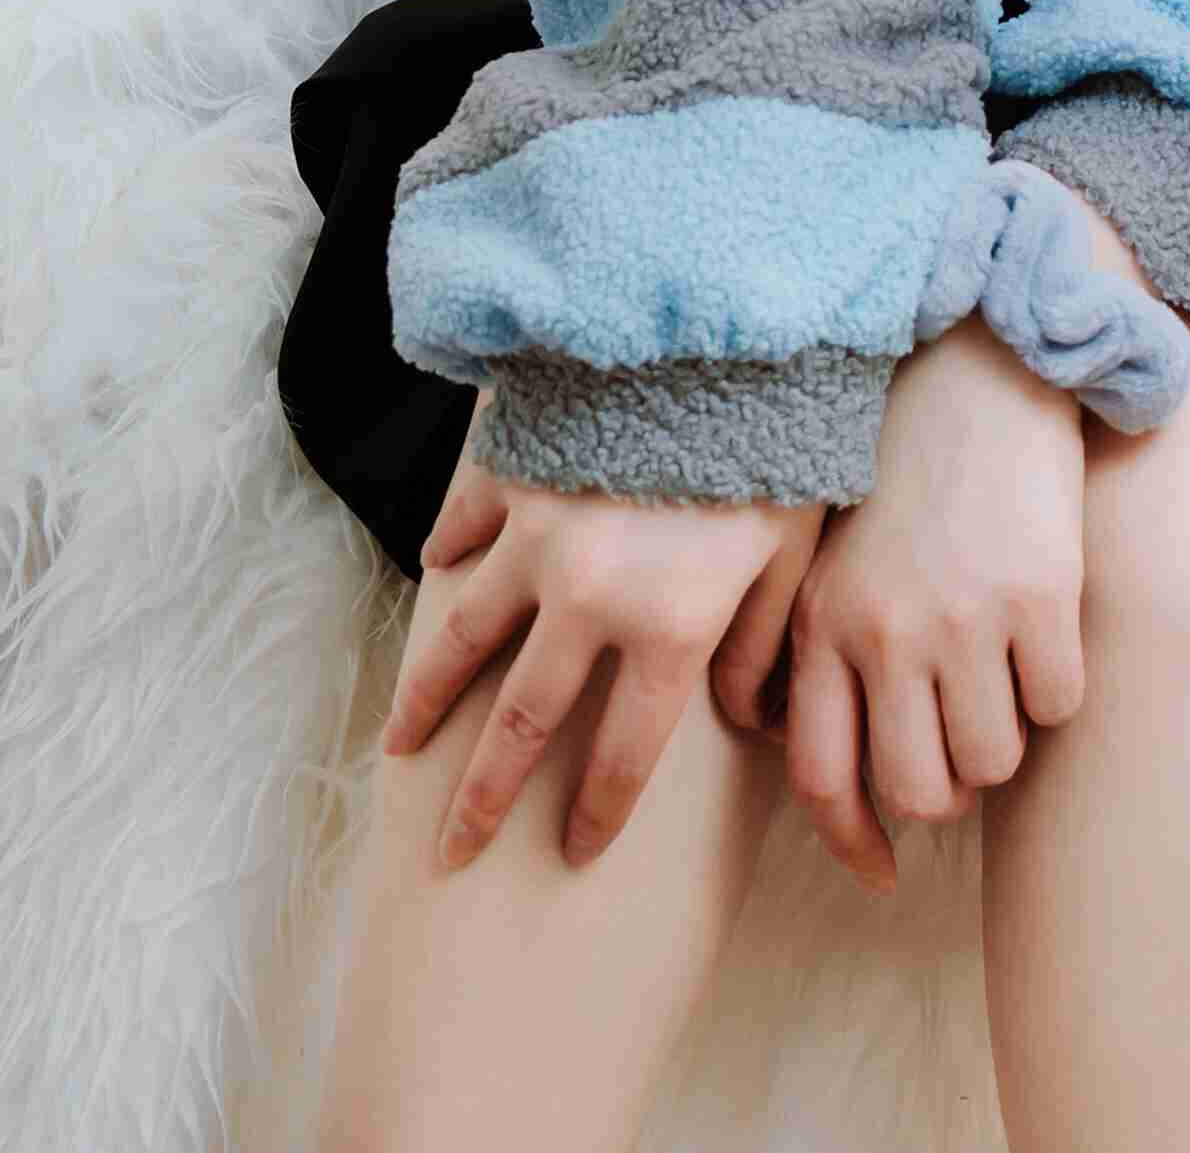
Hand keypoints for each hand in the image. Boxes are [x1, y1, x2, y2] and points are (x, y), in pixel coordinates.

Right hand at [381, 430, 821, 872]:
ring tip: (398, 745)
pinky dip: (448, 550)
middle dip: (481, 795)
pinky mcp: (515, 476)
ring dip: (427, 697)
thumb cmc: (777, 449)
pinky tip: (436, 571)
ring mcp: (539, 537)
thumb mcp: (792, 557)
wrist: (727, 337)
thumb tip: (745, 721)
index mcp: (668, 631)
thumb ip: (761, 646)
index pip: (625, 754)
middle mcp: (589, 600)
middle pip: (522, 720)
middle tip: (451, 849)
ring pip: (465, 636)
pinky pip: (465, 524)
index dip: (596, 813)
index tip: (572, 852)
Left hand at [759, 320, 1089, 894]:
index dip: (853, 842)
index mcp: (822, 623)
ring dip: (1004, 743)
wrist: (980, 369)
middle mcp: (884, 631)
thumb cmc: (902, 469)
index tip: (882, 872)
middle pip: (916, 791)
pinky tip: (1045, 635)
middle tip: (960, 754)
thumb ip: (814, 650)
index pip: (822, 777)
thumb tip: (810, 756)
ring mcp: (963, 617)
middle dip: (946, 792)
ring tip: (1002, 683)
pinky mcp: (1039, 596)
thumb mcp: (828, 555)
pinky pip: (1057, 705)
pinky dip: (1057, 689)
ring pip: (992, 763)